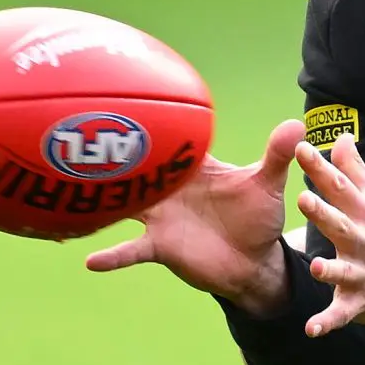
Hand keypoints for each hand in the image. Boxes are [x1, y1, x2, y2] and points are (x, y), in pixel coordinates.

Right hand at [85, 120, 302, 315]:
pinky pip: (131, 249)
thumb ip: (276, 155)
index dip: (151, 123)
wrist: (252, 262)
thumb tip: (296, 124)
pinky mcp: (160, 245)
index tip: (127, 102)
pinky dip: (113, 256)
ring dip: (103, 200)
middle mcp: (169, 188)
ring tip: (68, 194)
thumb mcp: (267, 185)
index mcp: (193, 167)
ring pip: (124, 205)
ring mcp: (159, 216)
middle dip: (112, 154)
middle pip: (135, 167)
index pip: (168, 140)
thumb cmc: (257, 218)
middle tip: (79, 135)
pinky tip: (91, 261)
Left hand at [294, 134, 364, 335]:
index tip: (301, 148)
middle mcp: (364, 241)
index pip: (340, 187)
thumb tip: (340, 137)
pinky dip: (328, 323)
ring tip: (317, 267)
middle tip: (304, 199)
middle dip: (324, 214)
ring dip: (331, 270)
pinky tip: (311, 330)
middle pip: (341, 225)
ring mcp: (363, 273)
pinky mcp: (359, 301)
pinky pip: (342, 314)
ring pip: (343, 272)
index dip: (320, 168)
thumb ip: (355, 170)